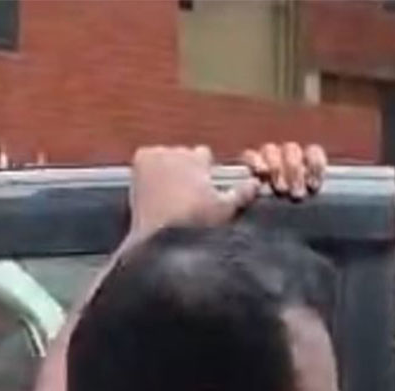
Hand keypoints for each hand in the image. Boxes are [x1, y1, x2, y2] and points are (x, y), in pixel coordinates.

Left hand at [125, 142, 325, 243]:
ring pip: (166, 157)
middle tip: (189, 192)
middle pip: (184, 154)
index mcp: (196, 158)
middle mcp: (173, 151)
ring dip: (170, 169)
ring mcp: (152, 156)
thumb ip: (242, 193)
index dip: (207, 170)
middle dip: (187, 168)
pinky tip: (158, 190)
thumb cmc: (194, 223)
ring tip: (173, 194)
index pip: (204, 154)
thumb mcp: (224, 210)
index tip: (206, 185)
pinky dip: (153, 171)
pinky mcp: (137, 165)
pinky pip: (149, 161)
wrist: (157, 235)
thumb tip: (256, 184)